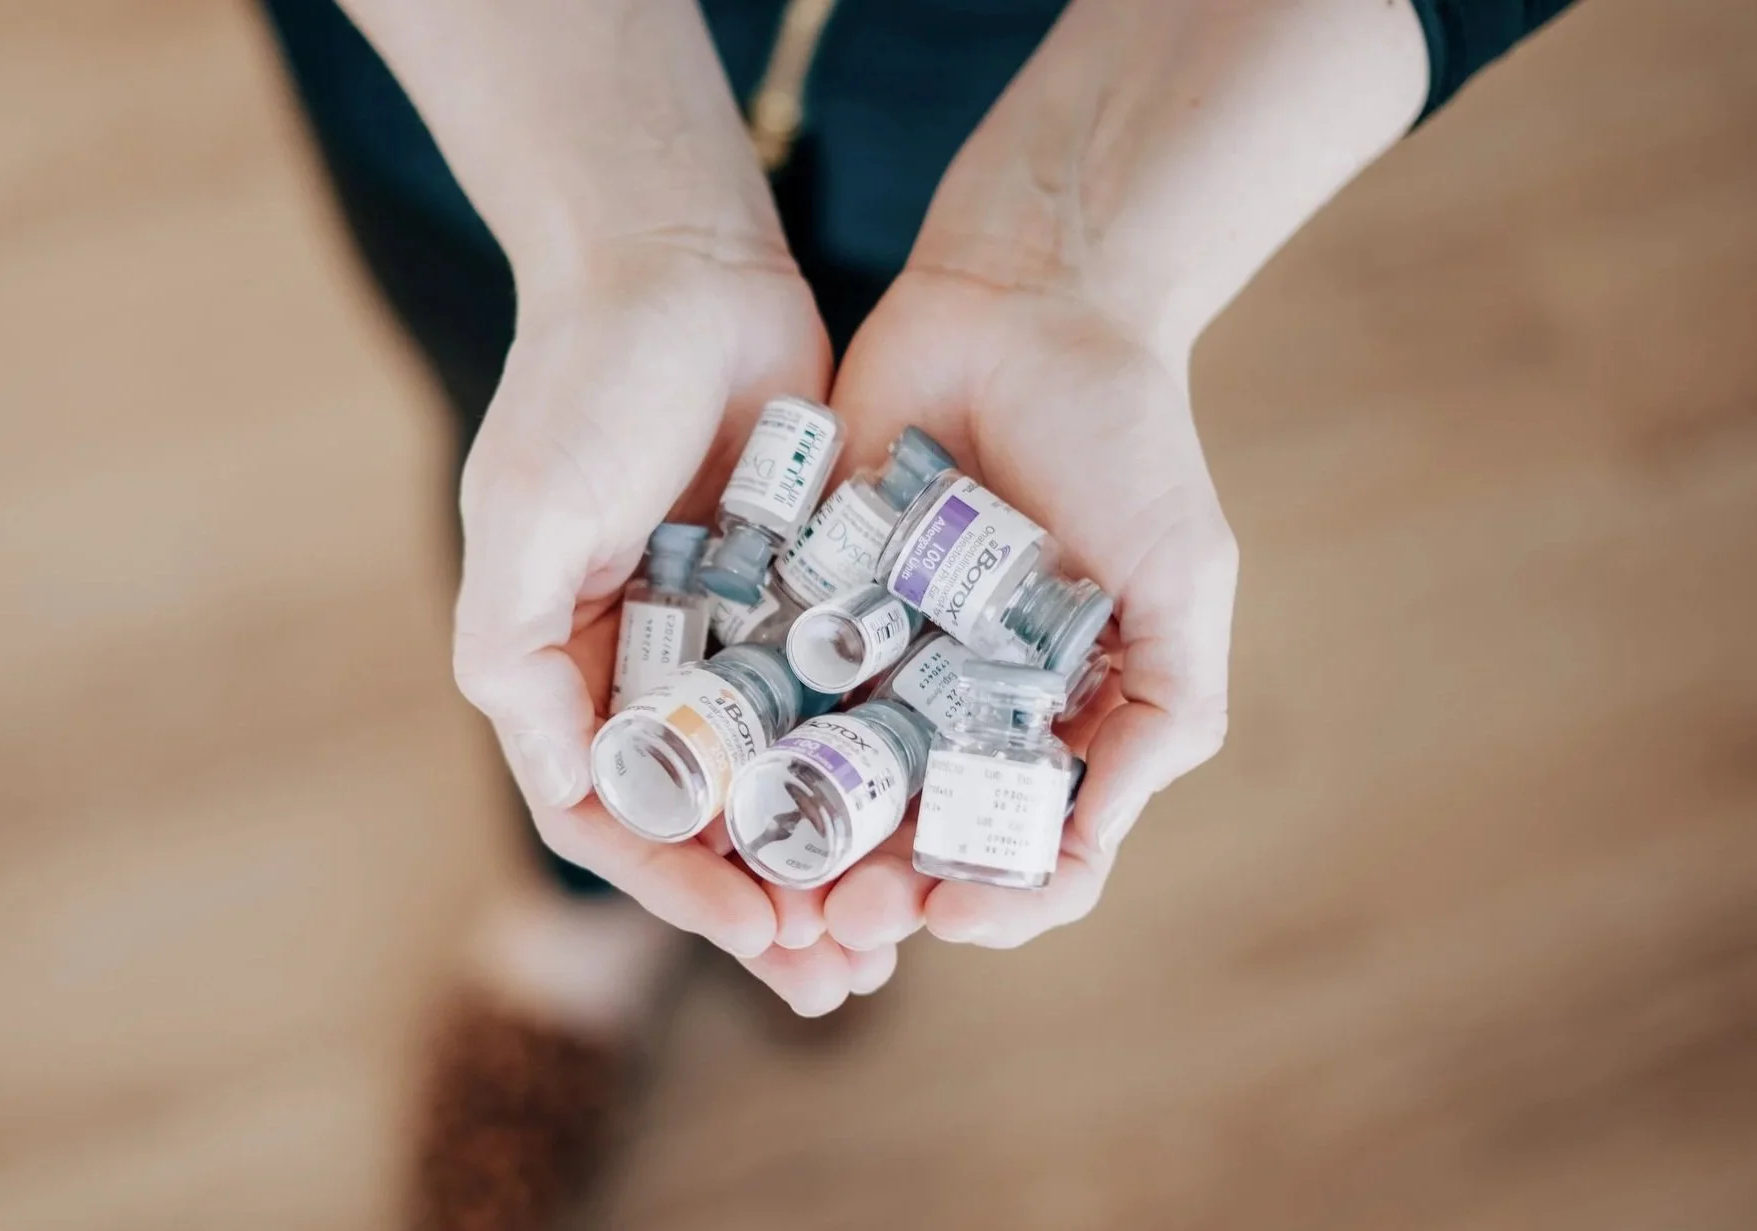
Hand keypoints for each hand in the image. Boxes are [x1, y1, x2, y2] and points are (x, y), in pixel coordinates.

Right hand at [450, 237, 898, 1012]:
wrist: (676, 261)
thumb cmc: (584, 381)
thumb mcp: (528, 512)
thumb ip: (516, 645)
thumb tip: (562, 785)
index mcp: (560, 668)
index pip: (615, 817)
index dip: (682, 890)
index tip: (763, 934)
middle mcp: (641, 668)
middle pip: (704, 823)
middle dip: (769, 905)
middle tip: (845, 974)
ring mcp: (725, 638)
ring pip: (781, 780)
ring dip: (830, 856)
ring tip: (899, 925)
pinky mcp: (797, 597)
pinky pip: (837, 701)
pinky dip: (874, 762)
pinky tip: (930, 808)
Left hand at [799, 0, 1422, 956]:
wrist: (1027, 299)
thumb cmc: (1125, 440)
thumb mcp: (1181, 583)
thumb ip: (1161, 717)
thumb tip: (1086, 850)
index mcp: (1057, 717)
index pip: (1028, 853)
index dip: (994, 902)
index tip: (951, 915)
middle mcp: (966, 703)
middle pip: (916, 837)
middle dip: (879, 892)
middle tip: (838, 916)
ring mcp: (884, 653)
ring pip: (831, 782)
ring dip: (803, 845)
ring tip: (772, 874)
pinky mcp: (809, 594)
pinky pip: (769, 682)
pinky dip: (747, 737)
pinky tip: (720, 776)